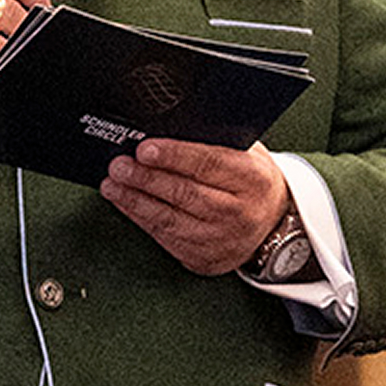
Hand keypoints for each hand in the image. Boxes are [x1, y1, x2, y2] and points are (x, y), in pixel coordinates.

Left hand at [101, 138, 288, 275]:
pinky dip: (140, 218)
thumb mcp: (246, 153)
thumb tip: (164, 126)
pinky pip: (164, 237)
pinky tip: (125, 203)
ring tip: (113, 184)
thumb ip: (214, 141)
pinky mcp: (203, 258)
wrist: (272, 224)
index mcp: (252, 179)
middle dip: (146, 178)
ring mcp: (221, 239)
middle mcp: (239, 212)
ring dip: (134, 200)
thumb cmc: (250, 181)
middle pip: (185, 193)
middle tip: (120, 165)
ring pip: (170, 219)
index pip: (209, 163)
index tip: (144, 148)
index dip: (174, 155)